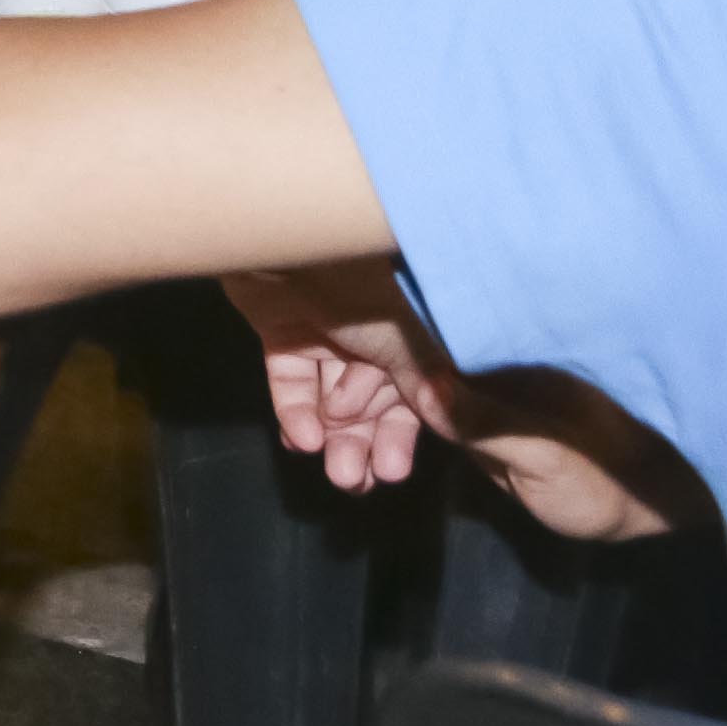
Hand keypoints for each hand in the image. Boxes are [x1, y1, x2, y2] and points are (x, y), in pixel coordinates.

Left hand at [223, 261, 457, 492]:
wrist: (289, 243)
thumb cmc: (362, 287)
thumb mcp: (405, 343)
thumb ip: (420, 384)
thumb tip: (445, 418)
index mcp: (405, 328)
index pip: (406, 392)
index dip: (399, 434)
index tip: (392, 471)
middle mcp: (366, 330)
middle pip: (365, 399)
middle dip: (362, 442)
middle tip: (353, 482)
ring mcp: (322, 329)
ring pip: (327, 394)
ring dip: (331, 435)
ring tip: (334, 472)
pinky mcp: (281, 328)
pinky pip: (290, 380)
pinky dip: (295, 410)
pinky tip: (302, 439)